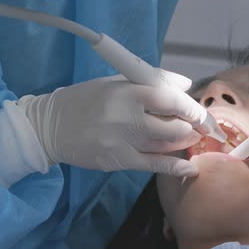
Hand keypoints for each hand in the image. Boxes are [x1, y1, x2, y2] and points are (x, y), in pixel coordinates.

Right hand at [18, 71, 204, 176]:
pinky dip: (176, 167)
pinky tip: (190, 168)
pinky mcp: (118, 161)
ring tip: (190, 139)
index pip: (171, 100)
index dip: (192, 108)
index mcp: (127, 92)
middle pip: (173, 126)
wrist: (49, 127)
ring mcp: (122, 141)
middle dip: (191, 128)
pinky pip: (154, 165)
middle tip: (196, 127)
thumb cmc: (85, 100)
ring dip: (184, 143)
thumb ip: (152, 80)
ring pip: (166, 145)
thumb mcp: (115, 82)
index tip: (199, 112)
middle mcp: (126, 116)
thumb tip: (185, 84)